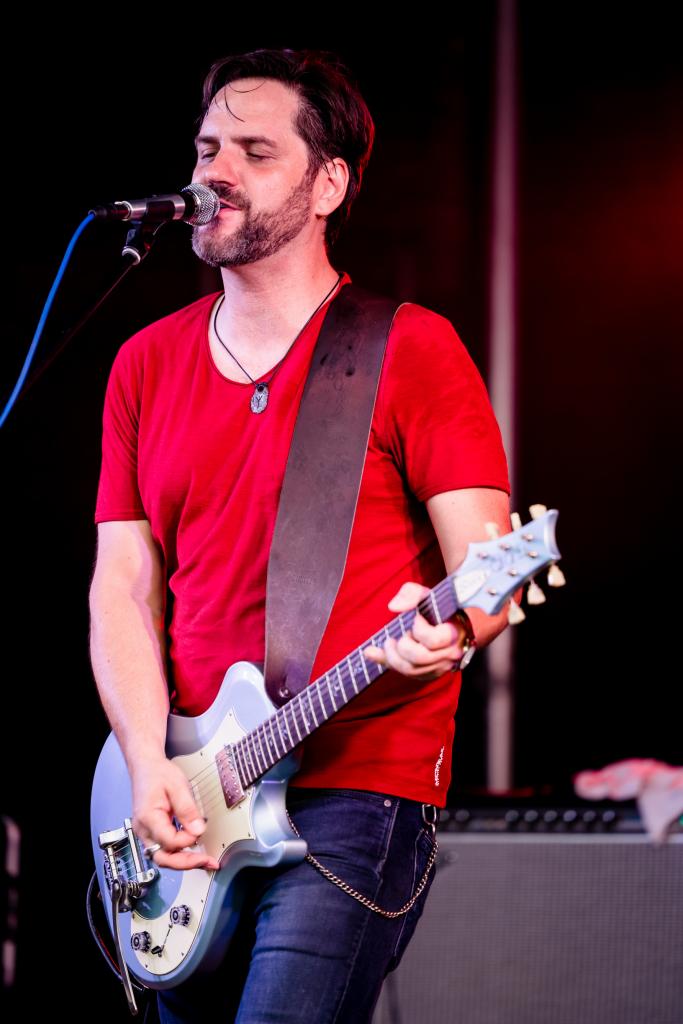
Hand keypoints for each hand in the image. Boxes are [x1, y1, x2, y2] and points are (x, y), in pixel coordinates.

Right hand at [131, 756, 219, 871]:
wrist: (146, 768)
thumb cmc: (158, 774)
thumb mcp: (177, 786)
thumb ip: (187, 809)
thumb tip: (198, 830)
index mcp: (148, 818)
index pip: (169, 841)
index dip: (187, 840)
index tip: (200, 831)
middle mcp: (144, 830)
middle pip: (163, 858)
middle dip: (187, 863)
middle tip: (208, 862)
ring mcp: (146, 834)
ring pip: (164, 857)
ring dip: (184, 862)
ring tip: (205, 861)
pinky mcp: (152, 833)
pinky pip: (165, 849)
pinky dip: (180, 854)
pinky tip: (193, 852)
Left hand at [363, 582, 466, 682]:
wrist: (450, 624)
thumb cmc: (438, 608)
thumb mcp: (427, 594)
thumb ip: (411, 594)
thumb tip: (393, 607)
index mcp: (454, 633)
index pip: (434, 639)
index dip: (419, 629)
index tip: (415, 619)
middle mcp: (449, 654)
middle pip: (420, 658)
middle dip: (403, 645)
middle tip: (398, 634)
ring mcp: (440, 666)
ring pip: (412, 670)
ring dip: (393, 657)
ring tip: (388, 642)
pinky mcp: (429, 674)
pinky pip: (407, 674)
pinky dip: (388, 663)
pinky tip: (373, 652)